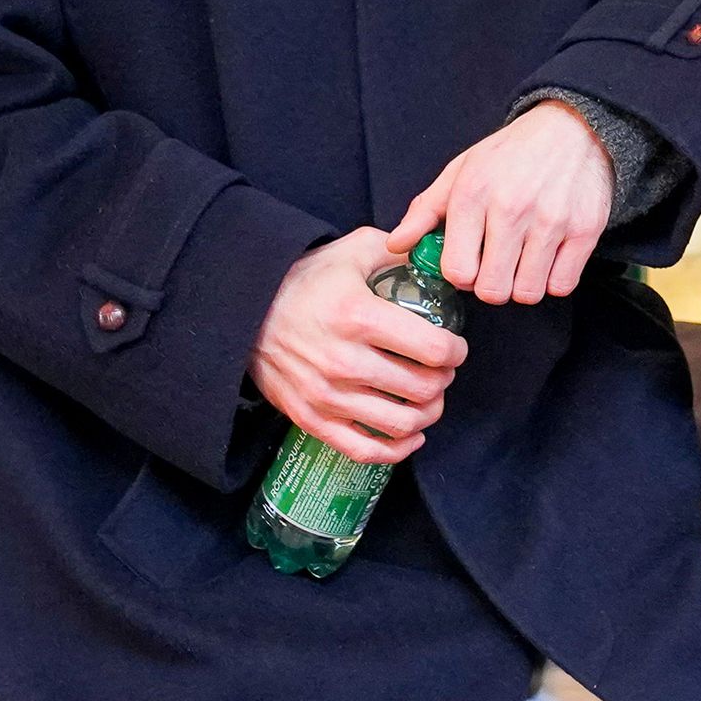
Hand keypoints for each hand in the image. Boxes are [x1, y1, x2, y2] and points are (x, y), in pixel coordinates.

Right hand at [252, 230, 465, 462]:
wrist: (244, 311)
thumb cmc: (303, 280)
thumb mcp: (352, 250)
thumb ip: (399, 251)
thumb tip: (436, 260)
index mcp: (358, 317)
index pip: (433, 349)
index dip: (456, 351)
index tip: (455, 347)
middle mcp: (344, 361)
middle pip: (423, 389)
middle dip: (444, 380)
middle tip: (442, 370)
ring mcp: (326, 396)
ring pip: (401, 424)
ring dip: (428, 414)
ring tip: (429, 399)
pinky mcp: (311, 419)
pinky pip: (365, 451)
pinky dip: (397, 449)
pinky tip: (410, 433)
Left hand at [392, 100, 615, 307]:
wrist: (572, 128)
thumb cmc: (511, 153)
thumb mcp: (461, 170)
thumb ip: (425, 210)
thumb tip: (396, 245)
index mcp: (473, 194)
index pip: (458, 271)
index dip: (461, 275)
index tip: (469, 264)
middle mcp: (512, 208)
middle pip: (493, 290)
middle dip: (491, 285)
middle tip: (496, 267)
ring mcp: (551, 221)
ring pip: (528, 292)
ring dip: (522, 285)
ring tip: (522, 263)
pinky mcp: (585, 230)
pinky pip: (562, 285)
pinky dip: (553, 280)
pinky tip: (546, 260)